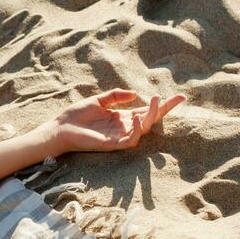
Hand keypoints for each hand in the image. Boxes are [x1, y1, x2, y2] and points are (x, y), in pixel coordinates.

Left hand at [44, 89, 187, 154]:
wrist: (60, 128)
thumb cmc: (76, 115)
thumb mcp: (98, 101)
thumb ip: (115, 96)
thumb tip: (135, 94)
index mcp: (121, 117)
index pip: (145, 110)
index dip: (161, 104)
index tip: (179, 96)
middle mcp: (123, 127)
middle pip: (150, 118)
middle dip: (165, 109)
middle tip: (179, 98)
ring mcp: (119, 136)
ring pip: (144, 128)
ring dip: (151, 114)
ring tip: (155, 100)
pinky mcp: (112, 144)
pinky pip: (130, 139)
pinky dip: (136, 130)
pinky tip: (136, 117)